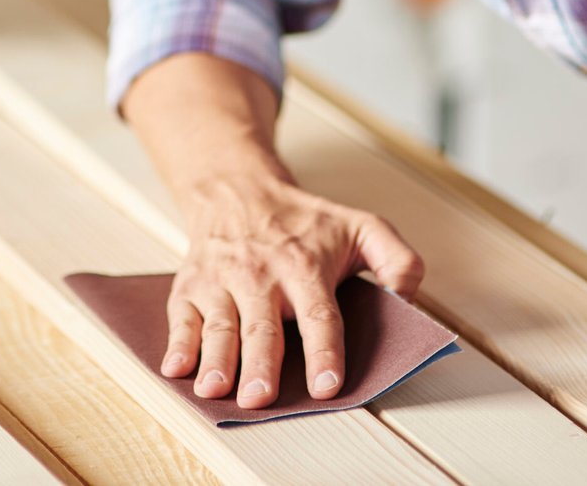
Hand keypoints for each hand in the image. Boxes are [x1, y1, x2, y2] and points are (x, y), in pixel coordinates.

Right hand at [159, 171, 423, 408]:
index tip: (327, 386)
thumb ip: (397, 259)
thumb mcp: (360, 226)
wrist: (236, 190)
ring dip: (217, 359)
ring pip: (220, 325)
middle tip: (259, 397)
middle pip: (262, 326)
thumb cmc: (303, 221)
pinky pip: (182, 317)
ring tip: (214, 390)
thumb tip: (409, 298)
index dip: (323, 352)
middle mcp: (261, 275)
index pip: (318, 316)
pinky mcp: (191, 286)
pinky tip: (177, 367)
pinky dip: (178, 343)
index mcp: (306, 267)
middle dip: (260, 363)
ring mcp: (222, 281)